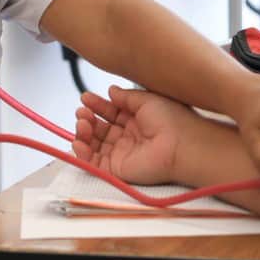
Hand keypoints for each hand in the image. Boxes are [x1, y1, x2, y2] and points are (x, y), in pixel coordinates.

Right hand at [73, 85, 196, 184]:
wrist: (181, 144)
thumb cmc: (172, 120)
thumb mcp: (146, 99)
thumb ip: (125, 96)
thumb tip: (111, 90)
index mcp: (137, 120)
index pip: (110, 113)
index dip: (97, 105)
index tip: (85, 97)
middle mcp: (128, 137)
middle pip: (100, 128)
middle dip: (87, 118)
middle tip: (82, 112)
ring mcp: (122, 153)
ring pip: (94, 144)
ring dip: (83, 133)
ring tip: (82, 123)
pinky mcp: (117, 169)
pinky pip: (94, 163)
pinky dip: (82, 154)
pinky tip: (78, 142)